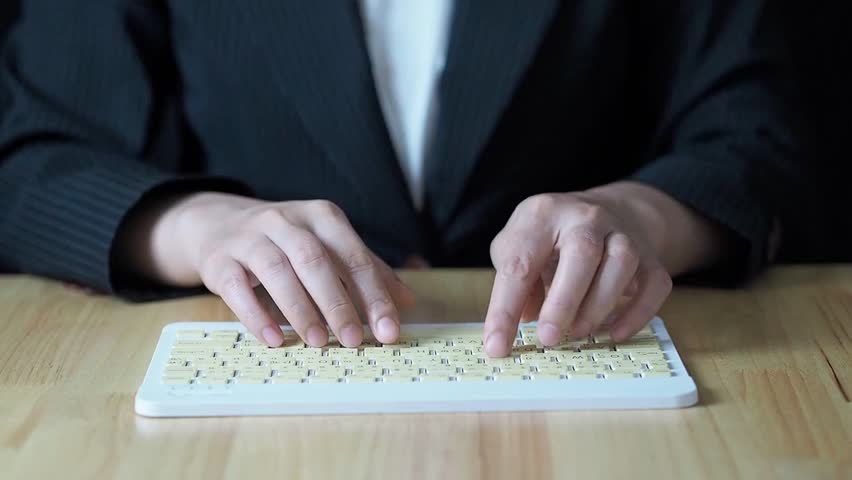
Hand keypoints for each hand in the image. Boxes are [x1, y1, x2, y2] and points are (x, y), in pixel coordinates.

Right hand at [118, 192, 413, 346]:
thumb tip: (407, 302)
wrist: (219, 224)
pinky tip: (274, 339)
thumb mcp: (328, 245)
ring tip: (317, 341)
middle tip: (354, 340)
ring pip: (277, 270)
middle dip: (337, 303)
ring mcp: (250, 238)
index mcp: (322, 217)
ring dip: (300, 309)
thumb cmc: (287, 241)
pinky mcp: (221, 260)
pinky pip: (238, 288)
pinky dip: (256, 315)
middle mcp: (286, 221)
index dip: (373, 295)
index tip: (389, 329)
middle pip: (316, 260)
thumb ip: (367, 271)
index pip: (354, 257)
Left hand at [483, 181, 732, 356]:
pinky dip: (638, 313)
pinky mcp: (650, 257)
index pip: (519, 262)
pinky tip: (615, 334)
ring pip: (622, 263)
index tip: (497, 346)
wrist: (605, 211)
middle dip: (564, 300)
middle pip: (582, 252)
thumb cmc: (549, 239)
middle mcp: (586, 218)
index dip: (505, 308)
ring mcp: (623, 234)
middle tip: (548, 337)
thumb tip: (509, 329)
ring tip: (577, 332)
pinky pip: (654, 283)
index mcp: (543, 214)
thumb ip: (512, 285)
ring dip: (599, 304)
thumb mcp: (518, 247)